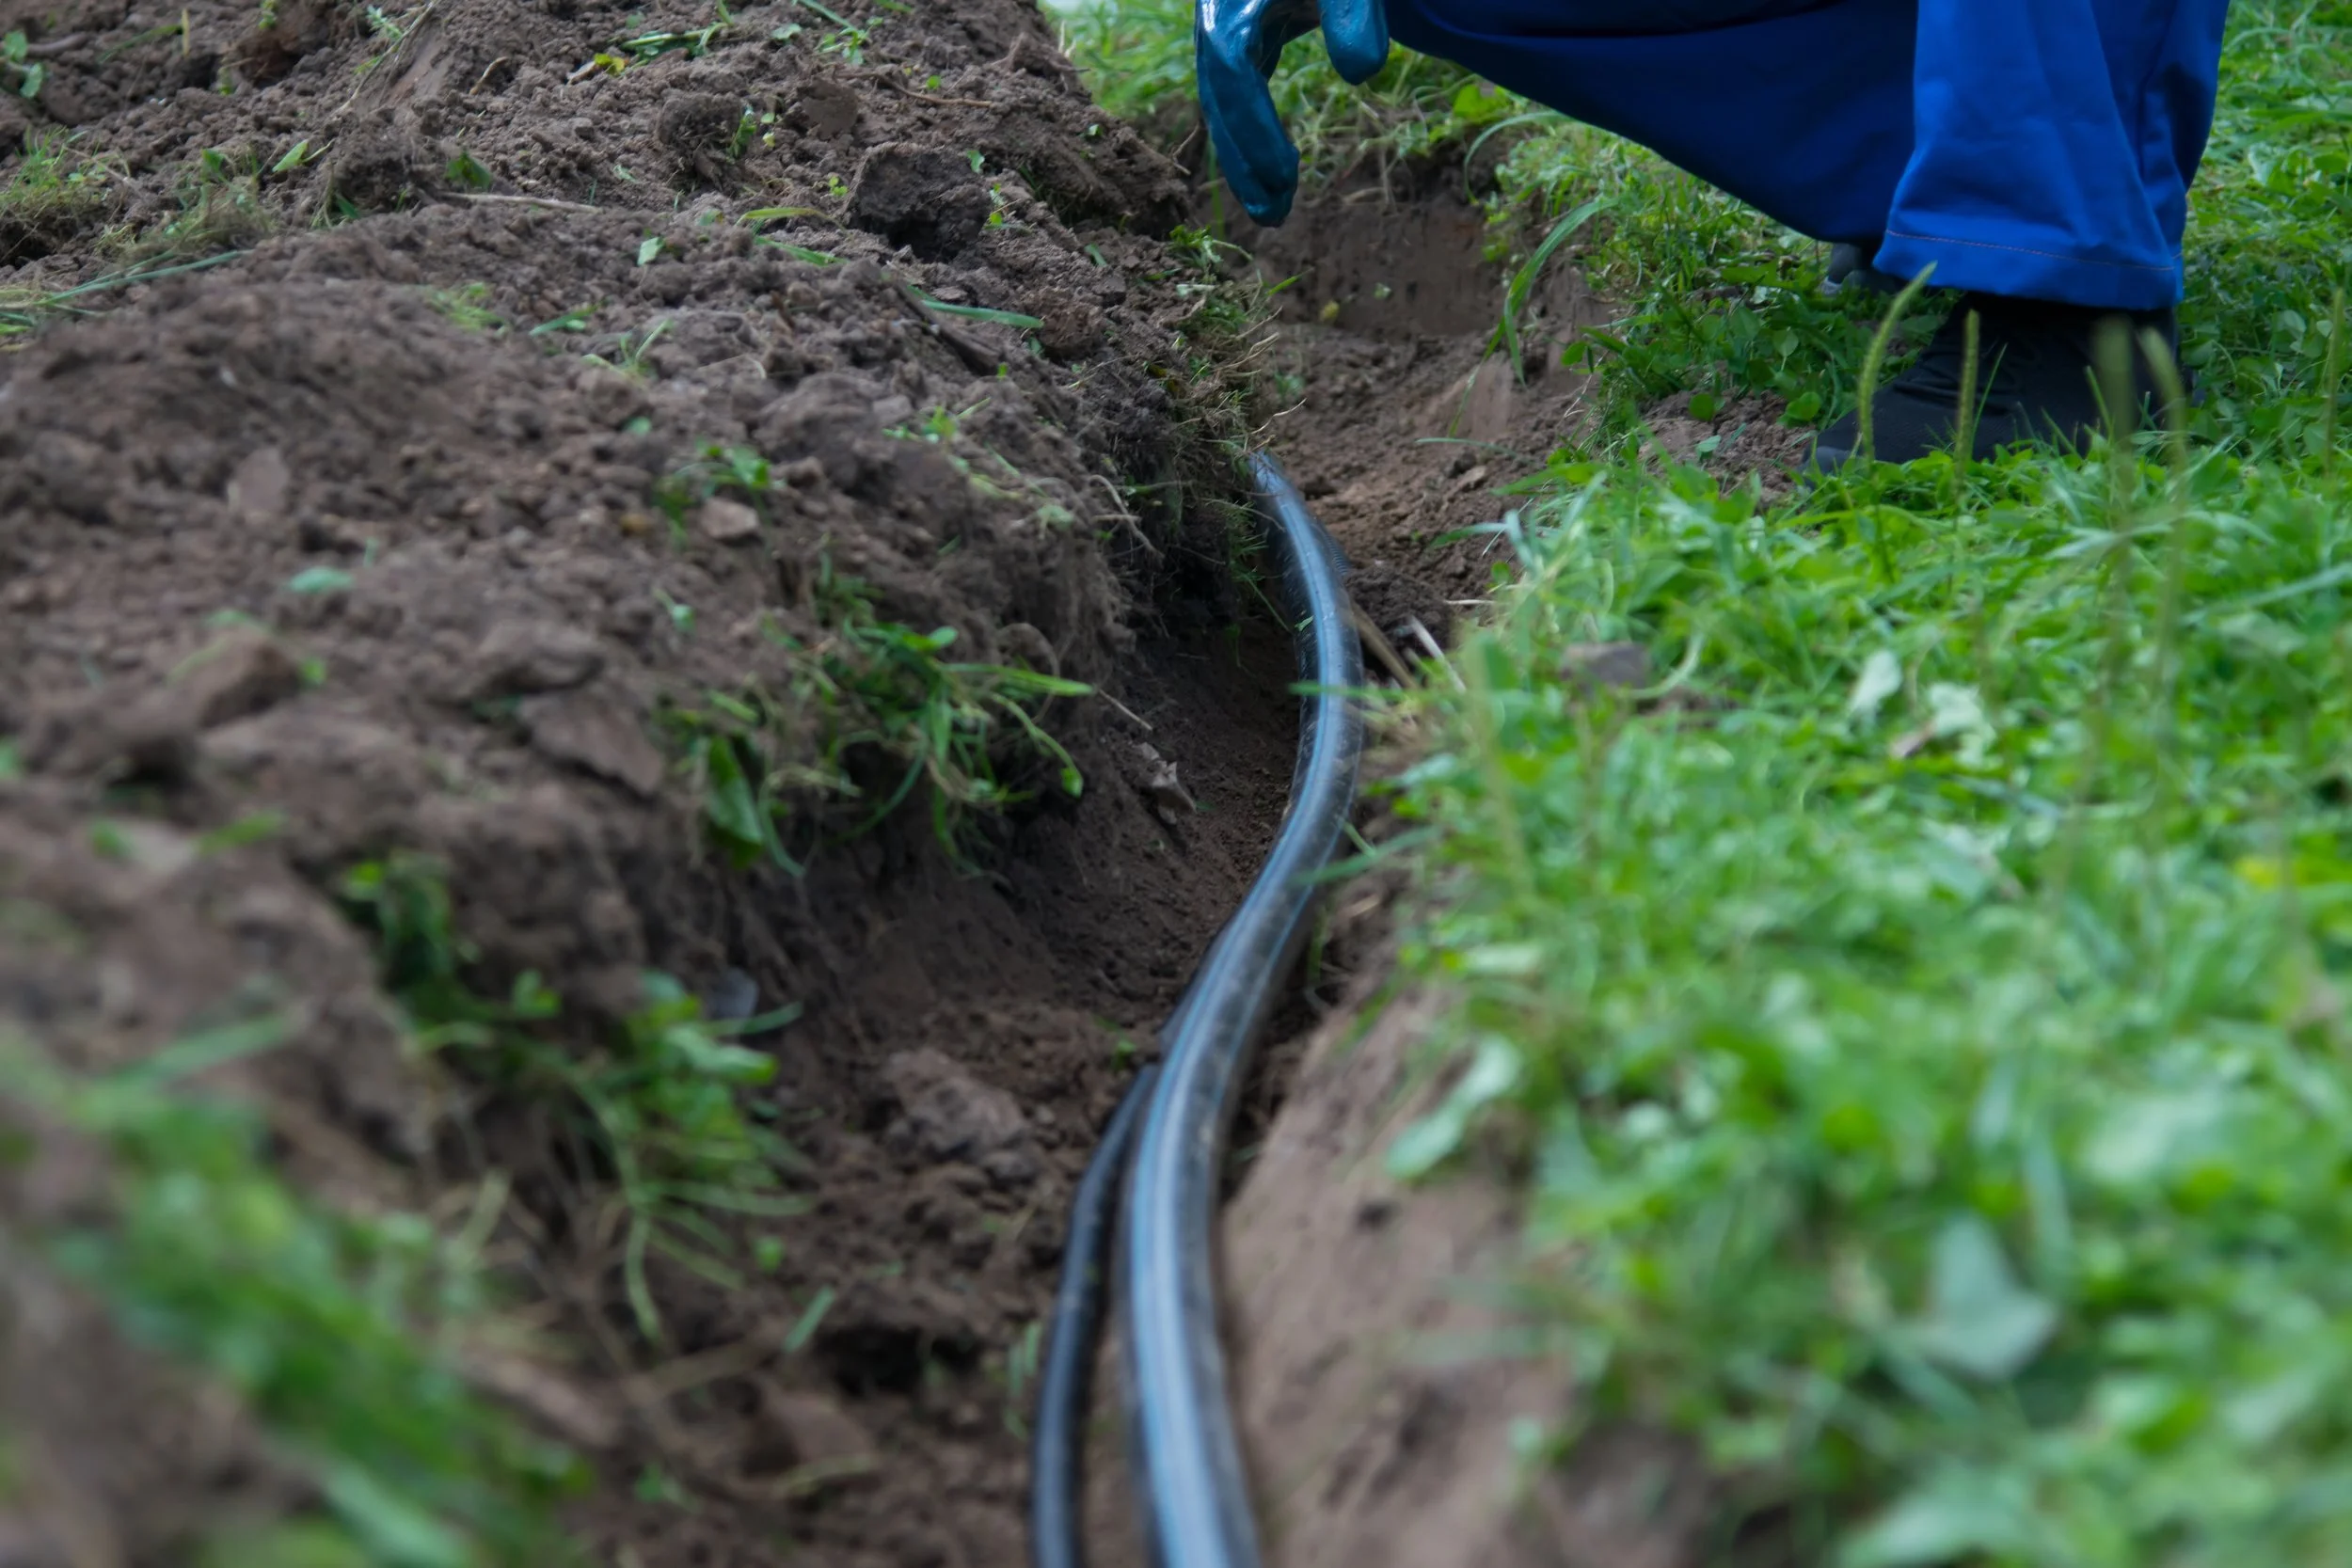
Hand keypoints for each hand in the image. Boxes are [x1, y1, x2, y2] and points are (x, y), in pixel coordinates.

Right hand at [1196, 0, 1387, 224]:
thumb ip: (1354, 14)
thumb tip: (1361, 73)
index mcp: (1235, 3)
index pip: (1232, 72)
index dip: (1254, 128)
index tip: (1285, 177)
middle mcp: (1220, 18)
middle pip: (1218, 99)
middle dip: (1243, 160)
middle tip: (1274, 216)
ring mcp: (1229, 30)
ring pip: (1224, 105)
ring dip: (1245, 159)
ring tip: (1273, 211)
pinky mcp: (1248, 37)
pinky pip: (1241, 97)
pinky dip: (1255, 135)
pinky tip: (1277, 172)